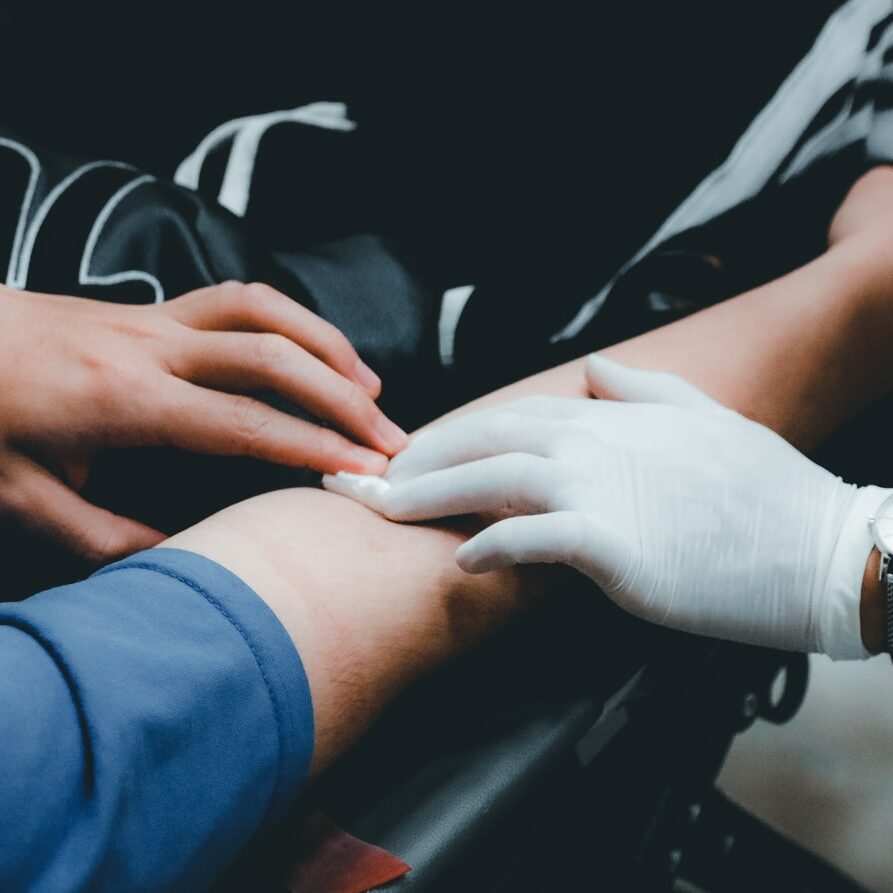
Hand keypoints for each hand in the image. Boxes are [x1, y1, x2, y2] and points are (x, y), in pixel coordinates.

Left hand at [0, 281, 405, 561]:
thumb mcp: (21, 494)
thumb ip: (102, 535)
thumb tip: (178, 557)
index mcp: (123, 399)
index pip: (243, 422)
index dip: (313, 447)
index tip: (364, 471)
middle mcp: (151, 346)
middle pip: (273, 357)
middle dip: (344, 399)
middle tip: (392, 439)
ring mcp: (154, 318)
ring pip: (265, 311)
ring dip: (327, 346)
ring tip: (371, 388)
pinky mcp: (153, 308)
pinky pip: (242, 298)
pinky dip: (292, 320)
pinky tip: (312, 350)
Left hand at [330, 355, 888, 658]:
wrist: (816, 547)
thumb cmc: (760, 489)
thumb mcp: (702, 417)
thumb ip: (642, 387)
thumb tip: (595, 367)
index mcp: (610, 415)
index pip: (509, 415)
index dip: (453, 433)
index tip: (412, 453)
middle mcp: (594, 441)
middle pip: (485, 441)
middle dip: (419, 459)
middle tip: (371, 482)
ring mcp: (600, 488)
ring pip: (492, 481)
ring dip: (429, 496)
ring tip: (384, 512)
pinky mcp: (613, 544)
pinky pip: (533, 541)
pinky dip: (492, 547)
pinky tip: (460, 562)